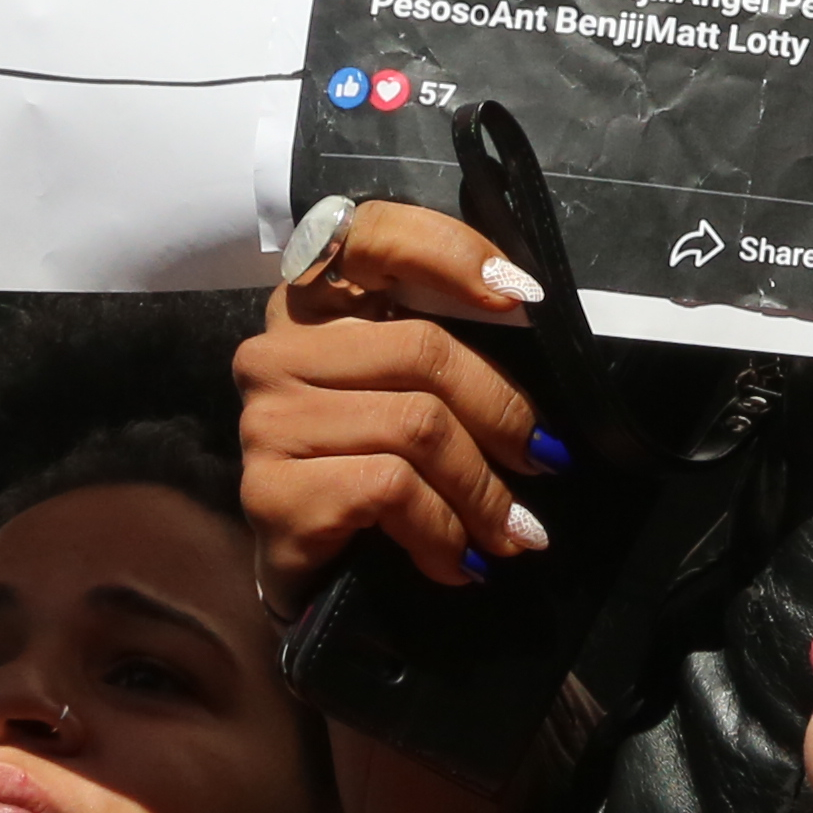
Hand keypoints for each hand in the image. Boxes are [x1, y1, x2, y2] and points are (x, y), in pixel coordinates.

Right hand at [236, 203, 558, 589]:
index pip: (375, 234)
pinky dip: (444, 531)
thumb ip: (448, 345)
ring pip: (417, 426)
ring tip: (513, 532)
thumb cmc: (372, 472)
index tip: (523, 297)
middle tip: (545, 459)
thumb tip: (533, 315)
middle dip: (503, 413)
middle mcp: (276, 348)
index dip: (453, 251)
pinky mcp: (270, 489)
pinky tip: (460, 561)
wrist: (310, 578)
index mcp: (313, 304)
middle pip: (423, 349)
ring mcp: (267, 418)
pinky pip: (391, 488)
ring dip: (483, 491)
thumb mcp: (409, 395)